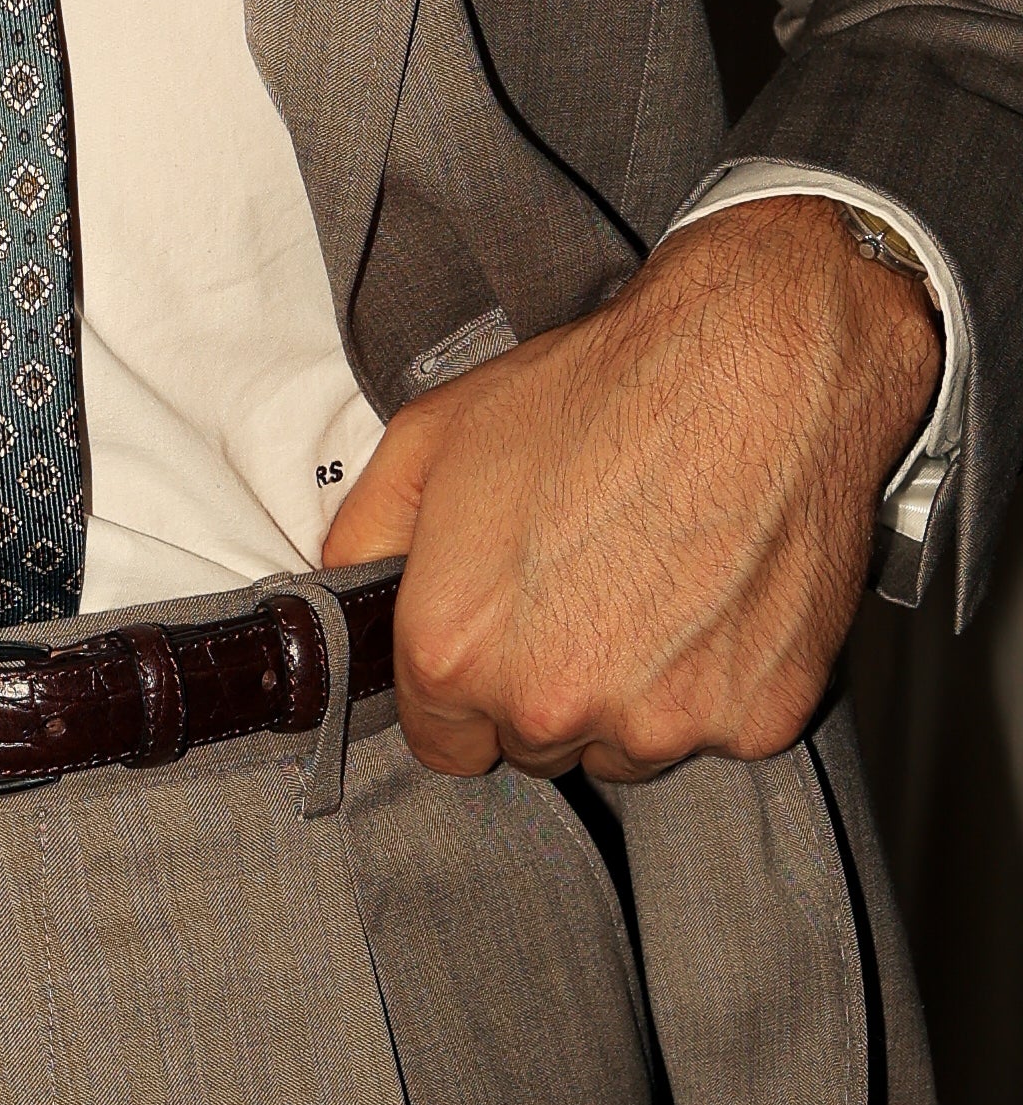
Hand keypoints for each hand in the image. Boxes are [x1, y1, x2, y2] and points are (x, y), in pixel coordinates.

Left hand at [321, 196, 943, 783]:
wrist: (760, 358)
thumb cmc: (597, 389)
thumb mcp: (431, 437)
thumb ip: (365, 536)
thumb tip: (345, 596)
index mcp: (456, 653)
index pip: (444, 745)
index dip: (468, 694)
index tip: (502, 643)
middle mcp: (552, 703)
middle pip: (538, 745)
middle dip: (552, 685)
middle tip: (589, 586)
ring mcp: (662, 720)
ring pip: (630, 746)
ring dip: (637, 692)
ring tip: (660, 581)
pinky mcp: (757, 716)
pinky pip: (721, 726)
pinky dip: (723, 679)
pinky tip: (722, 593)